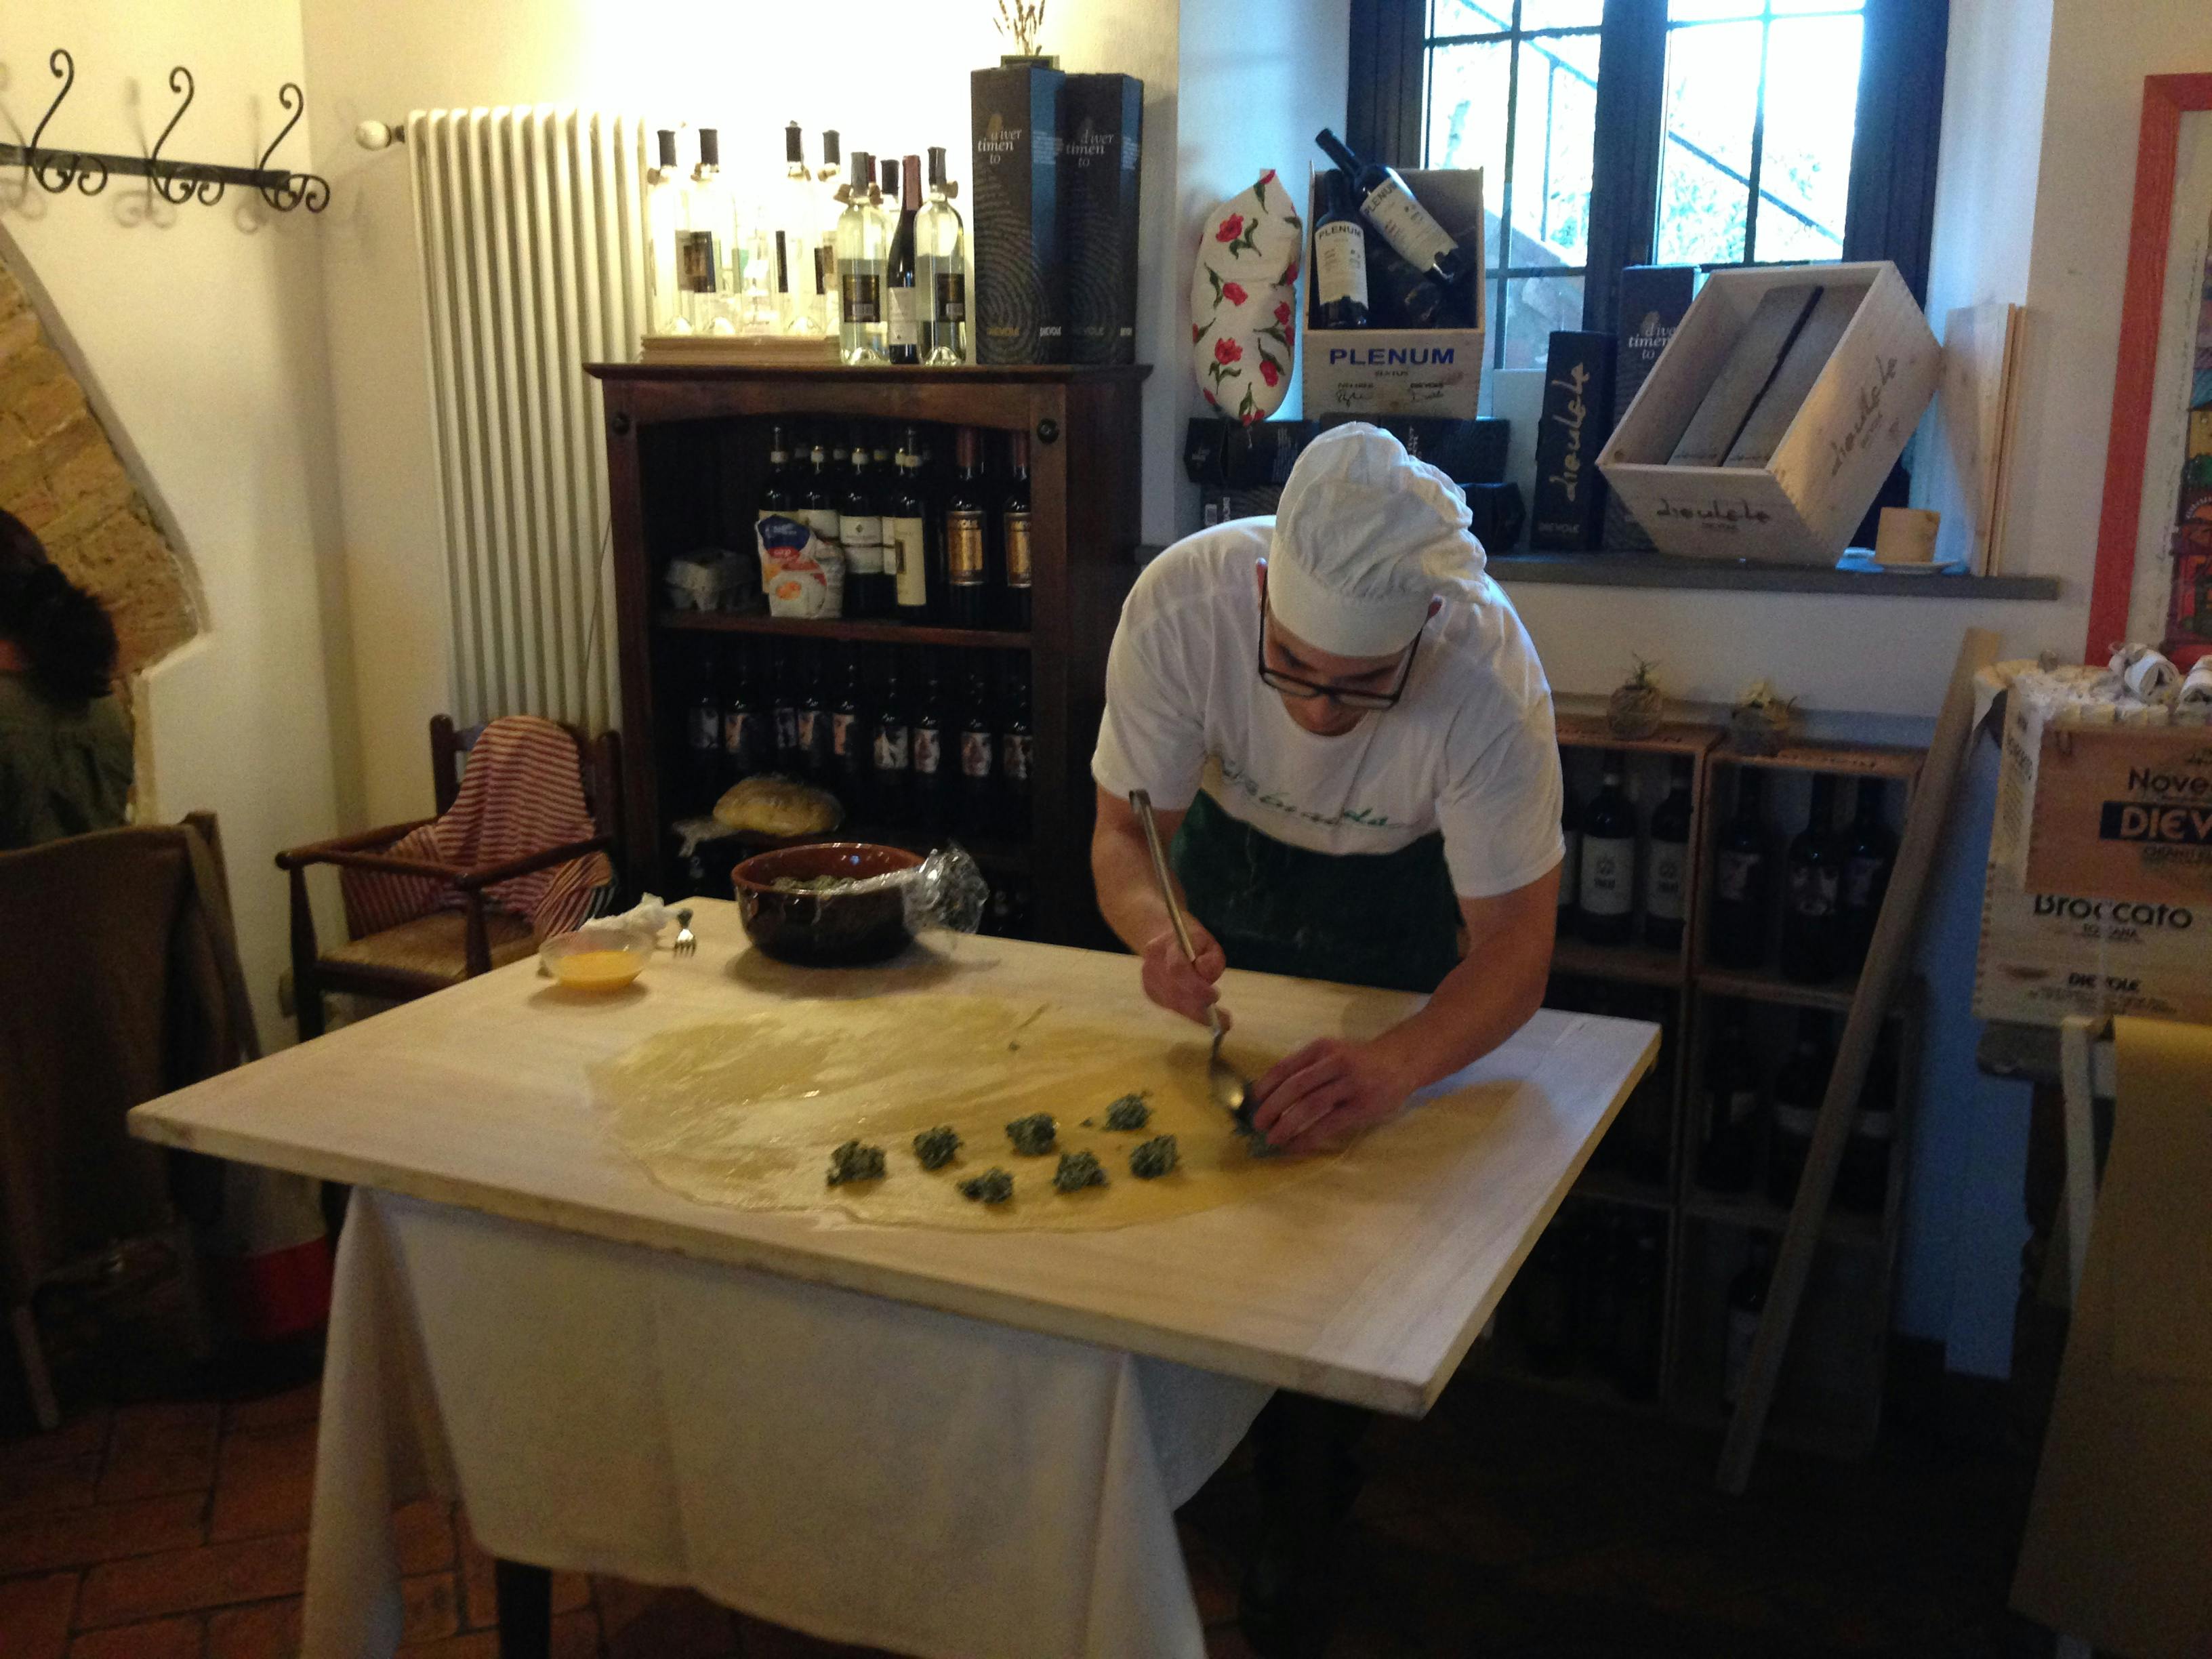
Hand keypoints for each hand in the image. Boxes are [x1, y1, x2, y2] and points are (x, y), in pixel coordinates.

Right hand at [1141, 919, 1227, 1027]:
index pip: (1177, 969)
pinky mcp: (1150, 992)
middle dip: (1199, 1006)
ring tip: (1219, 1018)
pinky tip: (1202, 1013)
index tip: (1216, 997)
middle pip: (1174, 991)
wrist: (1164, 938)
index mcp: (1164, 946)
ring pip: (1172, 1003)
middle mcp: (1151, 965)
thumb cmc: (1190, 941)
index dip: (1196, 986)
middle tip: (1223, 1018)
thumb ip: (1210, 958)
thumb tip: (1206, 976)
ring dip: (1196, 1013)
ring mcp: (1148, 980)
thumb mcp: (1207, 942)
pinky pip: (1171, 1006)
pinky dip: (1188, 1011)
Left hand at [1250, 1037, 1411, 1154]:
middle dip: (1271, 1107)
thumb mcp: (1332, 1053)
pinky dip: (1308, 1137)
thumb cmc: (1359, 1061)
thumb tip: (1270, 1094)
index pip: (1286, 1067)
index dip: (1266, 1085)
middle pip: (1295, 1086)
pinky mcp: (1361, 1107)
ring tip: (1272, 1138)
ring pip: (1310, 1106)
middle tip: (1257, 1124)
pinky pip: (1329, 1125)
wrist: (1401, 1061)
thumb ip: (1307, 1068)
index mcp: (1321, 1048)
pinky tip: (1296, 1145)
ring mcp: (1350, 1085)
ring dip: (1286, 1124)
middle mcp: (1334, 1063)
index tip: (1252, 1101)